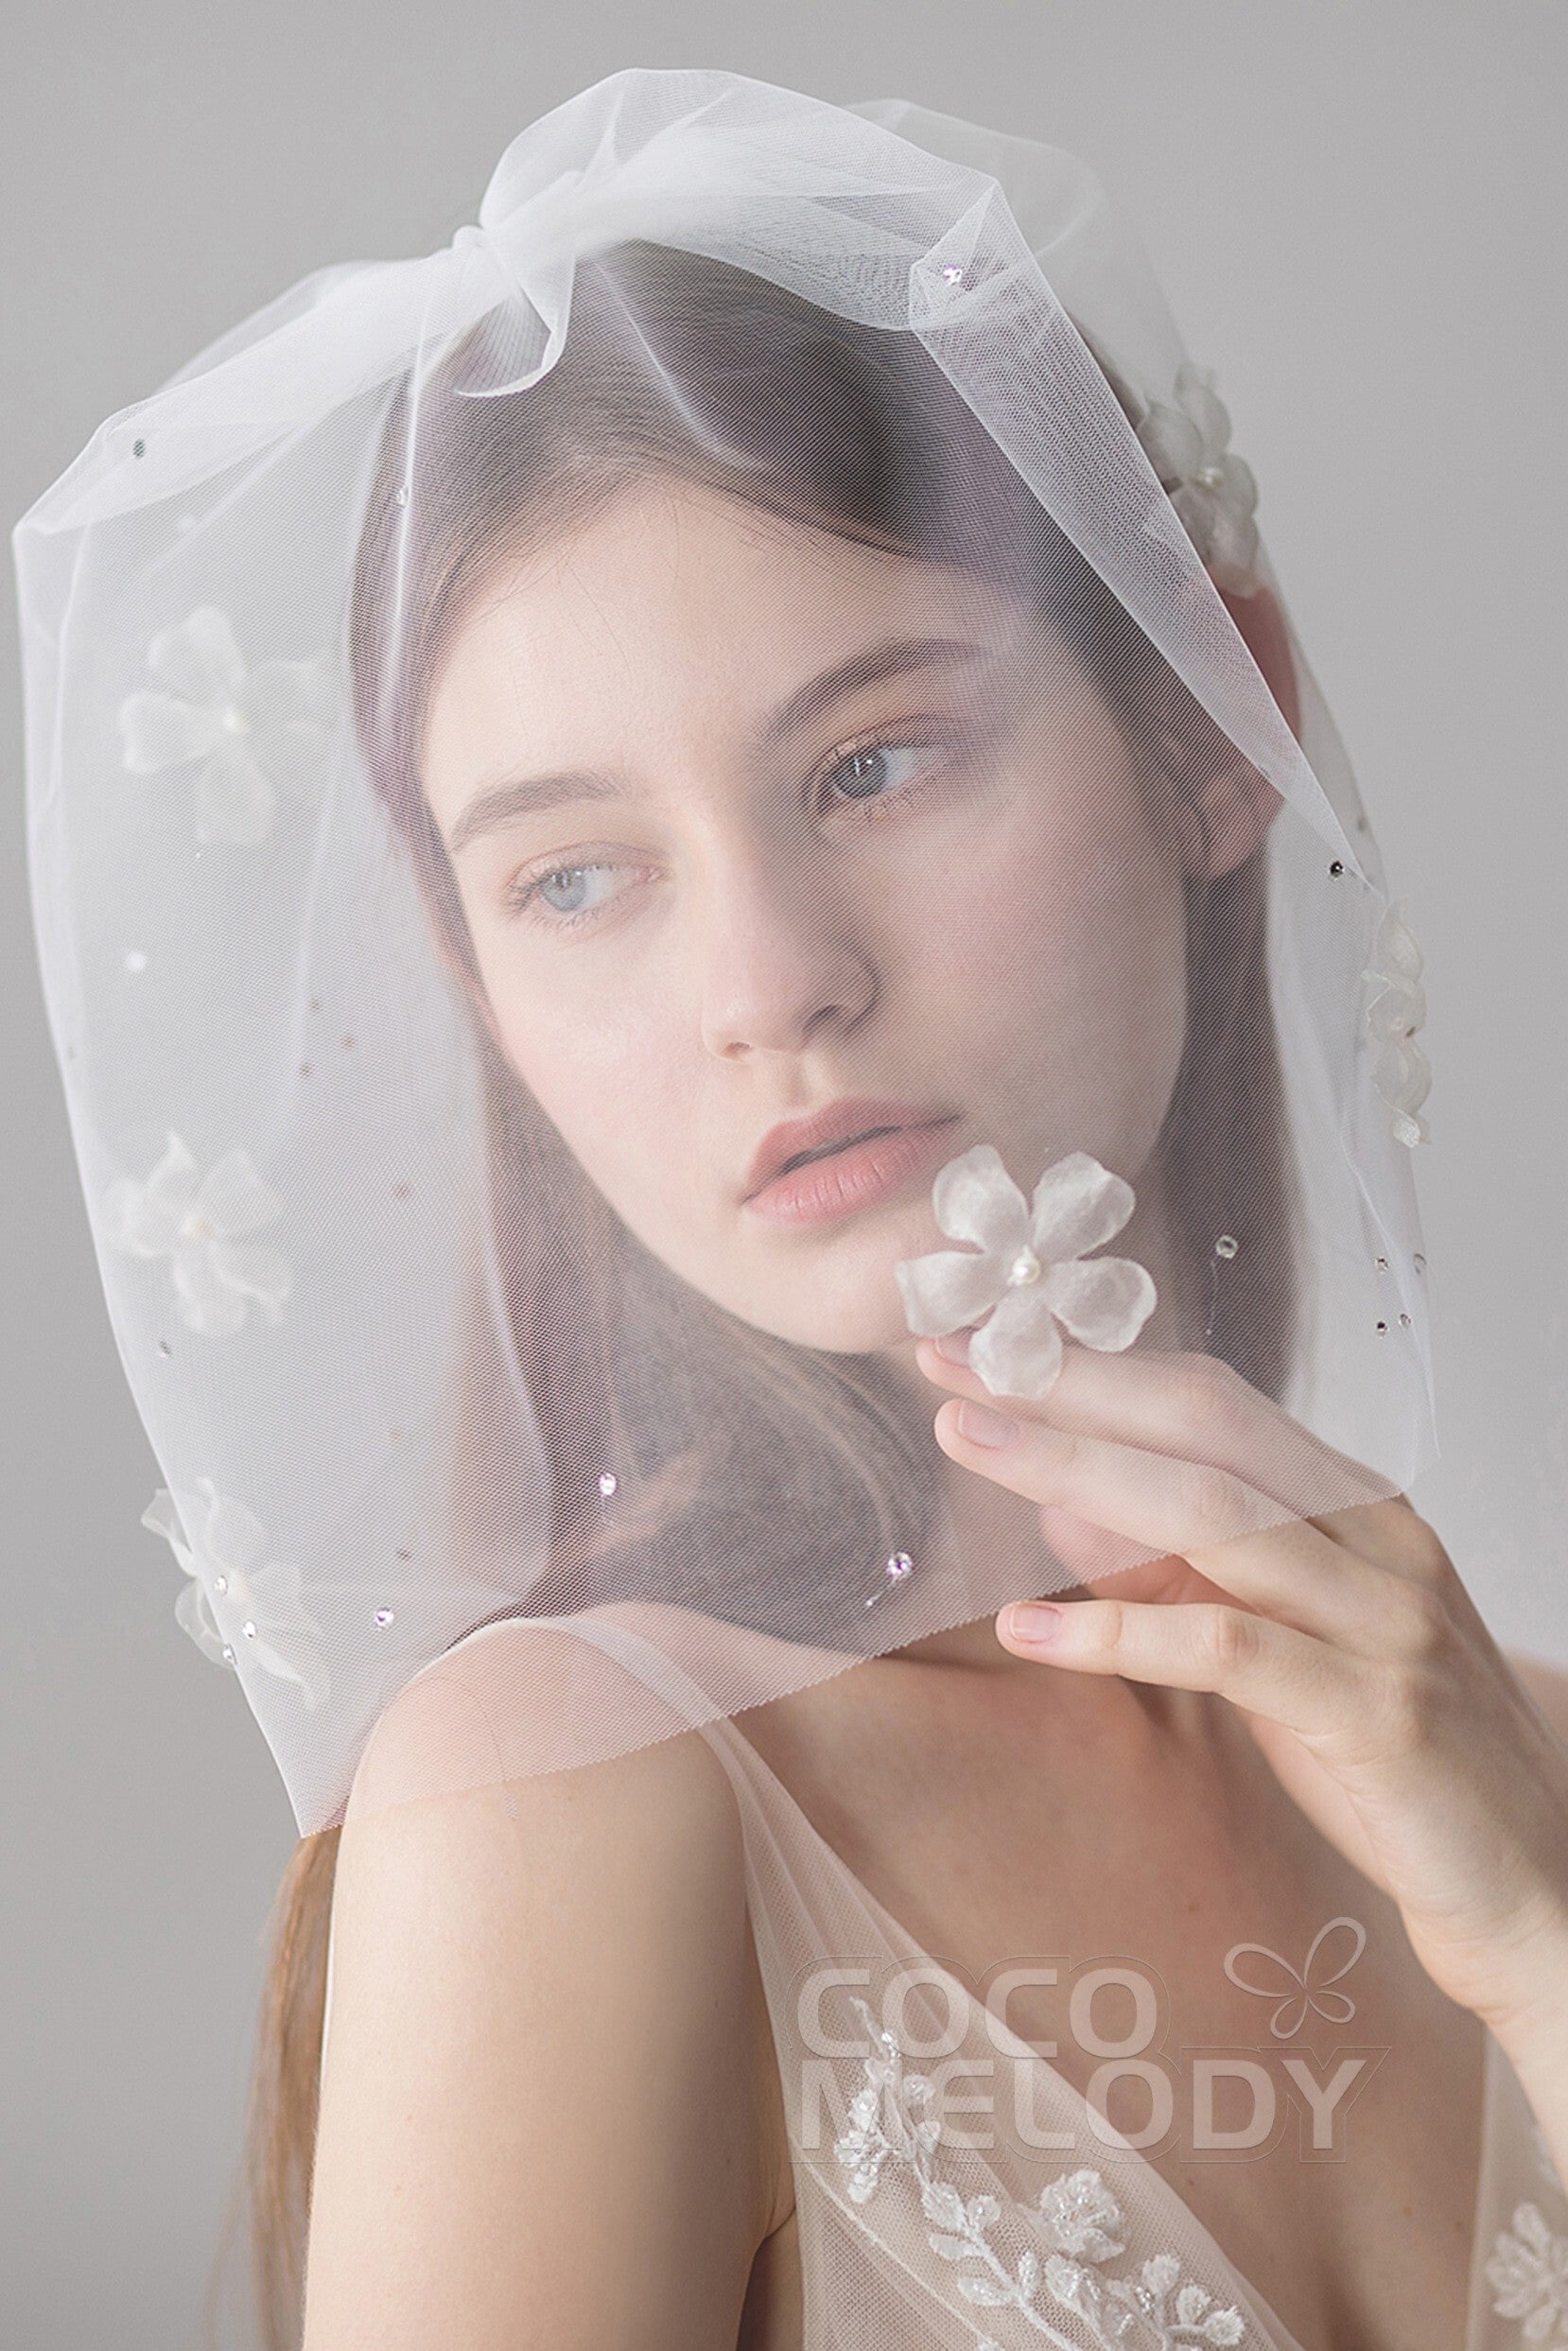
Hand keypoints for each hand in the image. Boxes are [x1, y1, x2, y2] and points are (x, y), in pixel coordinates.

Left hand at [917, 1330, 1567, 2062]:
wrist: (1535, 1882)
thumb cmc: (1395, 1761)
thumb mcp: (1279, 1645)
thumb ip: (1181, 1572)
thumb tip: (1057, 1498)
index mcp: (1357, 1507)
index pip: (1213, 1402)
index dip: (1095, 1369)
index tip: (986, 1346)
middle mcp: (1377, 1541)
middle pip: (1204, 1430)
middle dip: (1070, 1392)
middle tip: (949, 1368)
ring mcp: (1382, 1620)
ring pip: (1212, 1514)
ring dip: (1075, 1469)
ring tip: (968, 1446)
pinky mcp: (1374, 1711)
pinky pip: (1226, 1647)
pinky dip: (1117, 1629)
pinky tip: (1026, 1628)